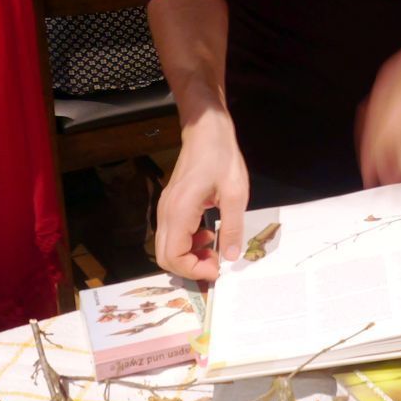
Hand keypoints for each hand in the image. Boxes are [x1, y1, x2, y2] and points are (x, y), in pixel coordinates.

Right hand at [156, 108, 250, 281]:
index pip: (173, 256)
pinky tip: (208, 234)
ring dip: (189, 256)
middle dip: (190, 267)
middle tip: (215, 263)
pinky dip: (188, 243)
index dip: (194, 270)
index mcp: (180, 212)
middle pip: (165, 257)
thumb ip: (232, 226)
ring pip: (167, 247)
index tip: (217, 268)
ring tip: (215, 249)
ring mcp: (165, 209)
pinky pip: (172, 235)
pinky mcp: (170, 206)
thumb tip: (231, 256)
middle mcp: (166, 213)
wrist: (206, 130)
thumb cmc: (221, 158)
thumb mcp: (235, 192)